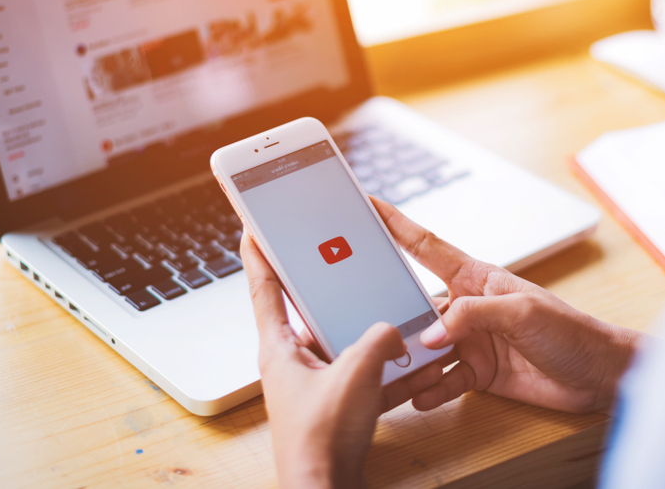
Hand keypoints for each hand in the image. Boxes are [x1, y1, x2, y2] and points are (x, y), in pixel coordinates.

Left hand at [240, 233, 444, 488]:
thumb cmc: (321, 439)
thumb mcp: (357, 374)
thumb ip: (379, 340)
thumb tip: (394, 332)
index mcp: (279, 346)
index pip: (262, 286)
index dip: (258, 252)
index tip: (255, 225)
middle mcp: (292, 360)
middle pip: (308, 309)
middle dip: (328, 286)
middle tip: (339, 259)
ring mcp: (313, 382)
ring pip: (342, 342)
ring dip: (367, 332)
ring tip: (391, 316)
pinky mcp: (335, 403)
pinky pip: (362, 373)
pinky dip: (384, 368)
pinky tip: (409, 364)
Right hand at [372, 197, 641, 413]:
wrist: (599, 376)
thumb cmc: (571, 331)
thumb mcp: (521, 312)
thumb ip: (472, 317)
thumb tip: (429, 335)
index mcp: (477, 278)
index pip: (427, 247)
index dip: (397, 225)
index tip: (368, 206)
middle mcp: (468, 307)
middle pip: (417, 304)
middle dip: (392, 311)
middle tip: (366, 318)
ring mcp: (471, 341)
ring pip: (426, 348)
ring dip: (410, 360)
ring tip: (393, 369)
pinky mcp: (478, 373)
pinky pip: (443, 381)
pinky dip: (429, 390)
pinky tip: (418, 397)